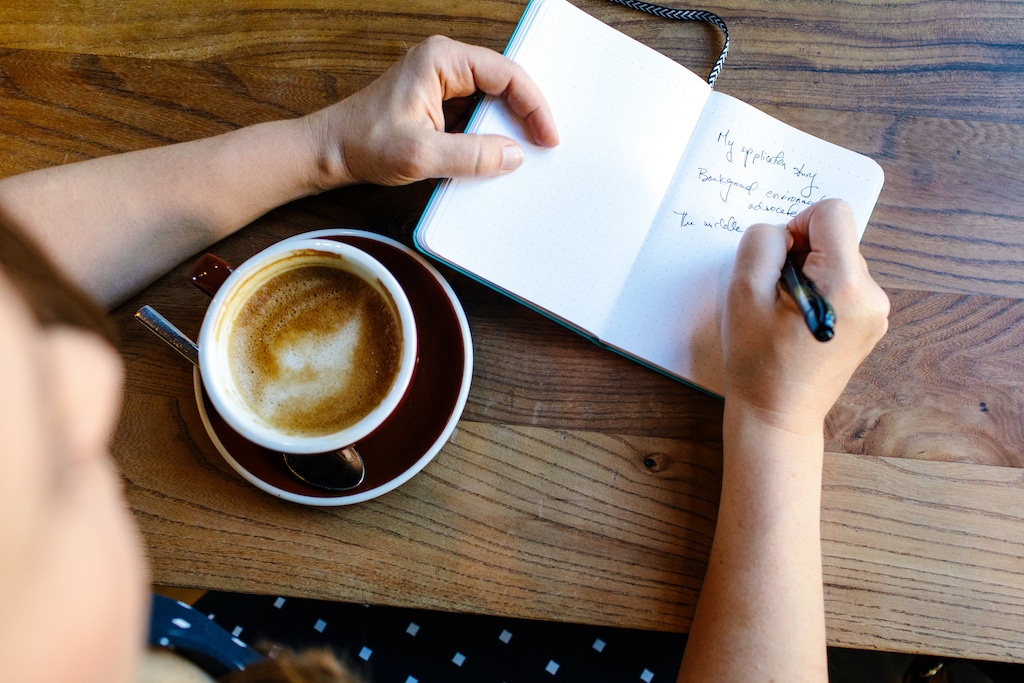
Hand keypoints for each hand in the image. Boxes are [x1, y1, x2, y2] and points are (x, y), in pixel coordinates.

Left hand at [306, 35, 558, 187]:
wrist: (330, 152)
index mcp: (441, 60)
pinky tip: (496, 155)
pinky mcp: (438, 102)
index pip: (506, 74)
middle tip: (543, 144)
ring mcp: (440, 82)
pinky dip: (489, 134)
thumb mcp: (422, 154)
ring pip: (492, 99)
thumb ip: (471, 156)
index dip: (534, 105)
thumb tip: (512, 155)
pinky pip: (476, 113)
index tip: (547, 135)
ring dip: (508, 125)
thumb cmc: (363, 143)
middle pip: (504, 82)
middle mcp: (443, 63)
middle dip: (526, 113)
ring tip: (523, 150)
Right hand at [722, 199, 889, 433]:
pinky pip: (845, 285)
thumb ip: (762, 243)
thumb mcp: (743, 292)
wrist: (777, 415)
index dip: (797, 225)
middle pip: (836, 238)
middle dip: (802, 255)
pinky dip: (820, 293)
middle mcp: (873, 295)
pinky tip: (801, 324)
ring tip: (787, 315)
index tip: (779, 261)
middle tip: (777, 296)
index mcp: (846, 283)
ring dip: (810, 275)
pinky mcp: (871, 325)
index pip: (832, 212)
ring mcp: (876, 312)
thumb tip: (783, 232)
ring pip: (839, 261)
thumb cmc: (758, 361)